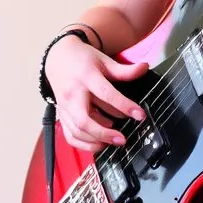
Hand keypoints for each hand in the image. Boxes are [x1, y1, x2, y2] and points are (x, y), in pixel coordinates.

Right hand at [44, 35, 150, 152]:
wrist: (58, 58)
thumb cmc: (82, 59)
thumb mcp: (104, 60)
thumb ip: (124, 70)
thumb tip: (144, 68)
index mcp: (86, 77)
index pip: (106, 94)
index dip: (124, 106)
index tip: (140, 115)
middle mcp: (73, 94)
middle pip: (84, 120)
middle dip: (104, 133)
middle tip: (123, 139)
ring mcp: (65, 107)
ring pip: (76, 131)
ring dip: (96, 140)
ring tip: (114, 140)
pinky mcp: (62, 115)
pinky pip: (70, 136)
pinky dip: (84, 144)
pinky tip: (100, 143)